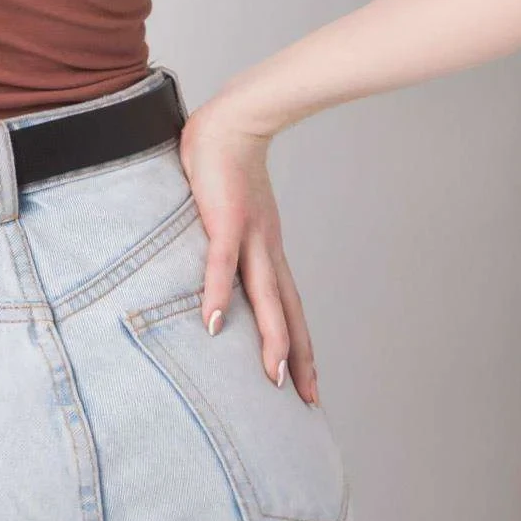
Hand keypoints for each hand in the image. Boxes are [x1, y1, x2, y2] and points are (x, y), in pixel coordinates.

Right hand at [177, 96, 320, 404]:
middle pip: (287, 312)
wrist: (234, 120)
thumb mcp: (232, 211)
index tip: (308, 382)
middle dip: (298, 356)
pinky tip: (215, 325)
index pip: (290, 305)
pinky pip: (222, 265)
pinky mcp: (225, 221)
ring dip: (271, 338)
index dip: (299, 344)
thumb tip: (212, 257)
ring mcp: (249, 237)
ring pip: (265, 297)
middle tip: (306, 400)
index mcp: (269, 248)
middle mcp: (267, 249)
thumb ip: (225, 237)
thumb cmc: (227, 163)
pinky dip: (220, 295)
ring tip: (273, 378)